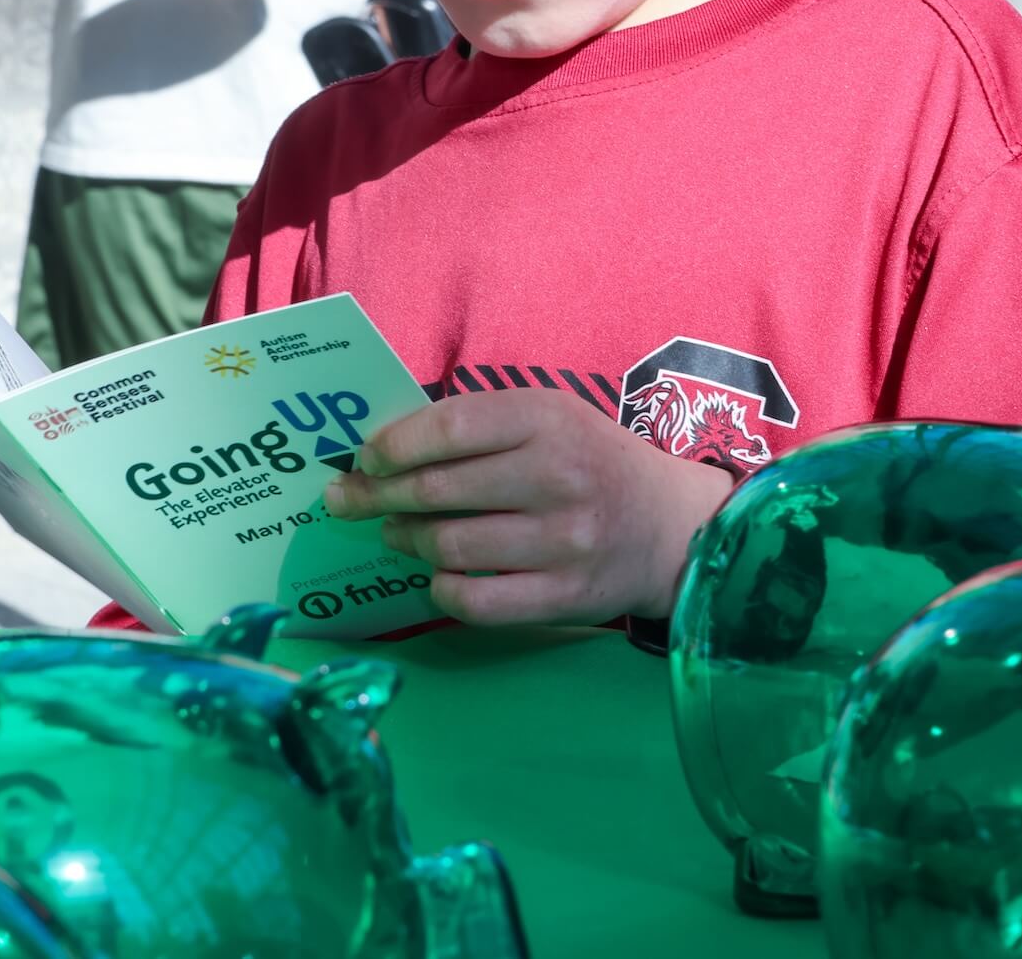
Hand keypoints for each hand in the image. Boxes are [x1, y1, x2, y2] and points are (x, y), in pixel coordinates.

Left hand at [322, 390, 735, 625]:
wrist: (672, 526)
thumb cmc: (592, 463)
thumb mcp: (550, 418)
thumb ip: (479, 426)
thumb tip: (382, 449)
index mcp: (549, 419)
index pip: (449, 428)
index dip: (394, 445)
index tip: (366, 458)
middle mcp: (558, 476)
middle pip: (438, 490)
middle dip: (378, 496)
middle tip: (349, 501)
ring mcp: (564, 541)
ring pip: (449, 548)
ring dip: (407, 541)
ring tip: (396, 534)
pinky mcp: (565, 596)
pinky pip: (476, 602)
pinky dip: (442, 591)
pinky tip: (438, 577)